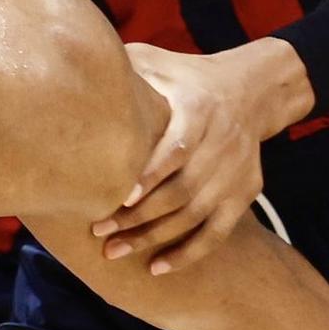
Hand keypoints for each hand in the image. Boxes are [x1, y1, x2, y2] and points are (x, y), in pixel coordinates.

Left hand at [94, 40, 304, 274]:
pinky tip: (158, 268)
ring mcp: (236, 173)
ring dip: (156, 238)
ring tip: (115, 252)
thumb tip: (76, 62)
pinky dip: (190, 253)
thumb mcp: (158, 61)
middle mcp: (222, 144)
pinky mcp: (245, 193)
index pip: (178, 146)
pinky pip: (218, 232)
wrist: (252, 90)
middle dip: (140, 216)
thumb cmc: (185, 75)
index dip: (152, 174)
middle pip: (182, 190)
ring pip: (196, 216)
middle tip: (100, 232)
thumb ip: (124, 66)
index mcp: (198, 109)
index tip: (121, 196)